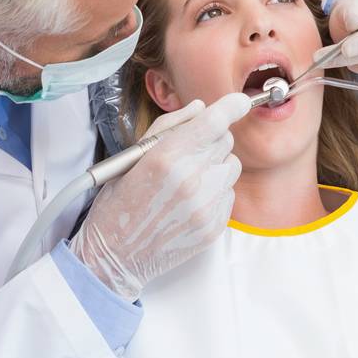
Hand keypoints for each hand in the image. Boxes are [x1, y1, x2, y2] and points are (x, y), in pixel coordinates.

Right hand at [67, 92, 249, 300]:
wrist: (116, 255)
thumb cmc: (119, 203)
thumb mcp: (132, 156)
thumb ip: (170, 126)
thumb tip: (201, 108)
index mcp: (168, 157)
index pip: (215, 121)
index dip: (232, 106)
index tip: (241, 102)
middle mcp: (192, 179)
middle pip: (226, 141)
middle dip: (211, 140)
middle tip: (188, 153)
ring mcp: (206, 206)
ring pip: (231, 166)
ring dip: (215, 166)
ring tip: (188, 180)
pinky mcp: (214, 226)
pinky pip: (228, 194)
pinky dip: (215, 192)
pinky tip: (189, 202)